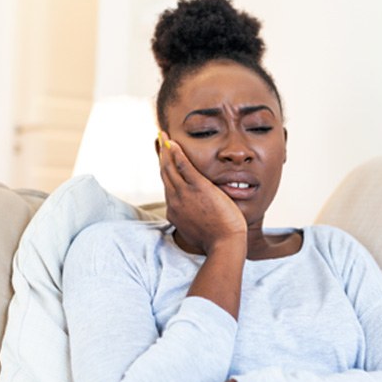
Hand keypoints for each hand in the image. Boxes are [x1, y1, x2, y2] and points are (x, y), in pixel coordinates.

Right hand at [159, 131, 246, 254]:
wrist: (224, 244)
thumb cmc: (215, 241)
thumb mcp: (195, 232)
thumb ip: (190, 221)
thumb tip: (192, 218)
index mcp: (175, 211)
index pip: (167, 187)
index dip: (163, 172)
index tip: (162, 163)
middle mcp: (174, 201)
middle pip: (164, 174)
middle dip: (160, 156)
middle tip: (157, 142)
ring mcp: (184, 193)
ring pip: (169, 168)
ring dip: (165, 150)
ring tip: (162, 137)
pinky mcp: (198, 187)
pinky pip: (183, 165)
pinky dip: (175, 153)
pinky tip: (172, 142)